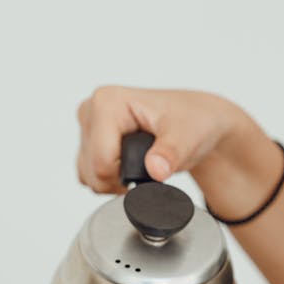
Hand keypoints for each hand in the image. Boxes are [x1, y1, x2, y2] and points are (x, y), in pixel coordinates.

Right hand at [76, 85, 257, 194]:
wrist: (196, 120)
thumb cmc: (192, 121)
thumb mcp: (188, 136)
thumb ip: (171, 153)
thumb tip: (156, 169)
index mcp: (107, 102)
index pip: (101, 161)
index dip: (127, 176)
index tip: (152, 168)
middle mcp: (91, 110)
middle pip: (92, 171)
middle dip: (121, 181)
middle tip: (150, 167)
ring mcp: (88, 125)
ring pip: (88, 175)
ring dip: (116, 182)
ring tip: (143, 165)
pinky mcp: (88, 139)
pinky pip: (89, 174)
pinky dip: (111, 179)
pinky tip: (132, 167)